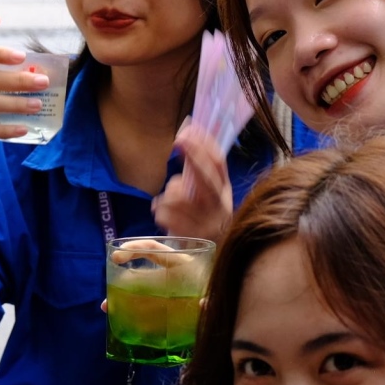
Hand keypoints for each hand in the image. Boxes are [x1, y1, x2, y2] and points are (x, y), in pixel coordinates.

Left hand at [151, 121, 234, 241]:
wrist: (209, 255)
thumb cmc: (204, 219)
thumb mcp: (211, 197)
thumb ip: (200, 173)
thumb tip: (187, 136)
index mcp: (224, 193)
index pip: (220, 164)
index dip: (206, 145)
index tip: (191, 129)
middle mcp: (220, 207)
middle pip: (207, 177)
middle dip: (194, 154)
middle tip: (180, 140)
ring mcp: (207, 223)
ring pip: (180, 196)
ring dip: (167, 194)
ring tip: (165, 200)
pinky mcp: (191, 237)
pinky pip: (167, 214)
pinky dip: (159, 210)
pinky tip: (162, 213)